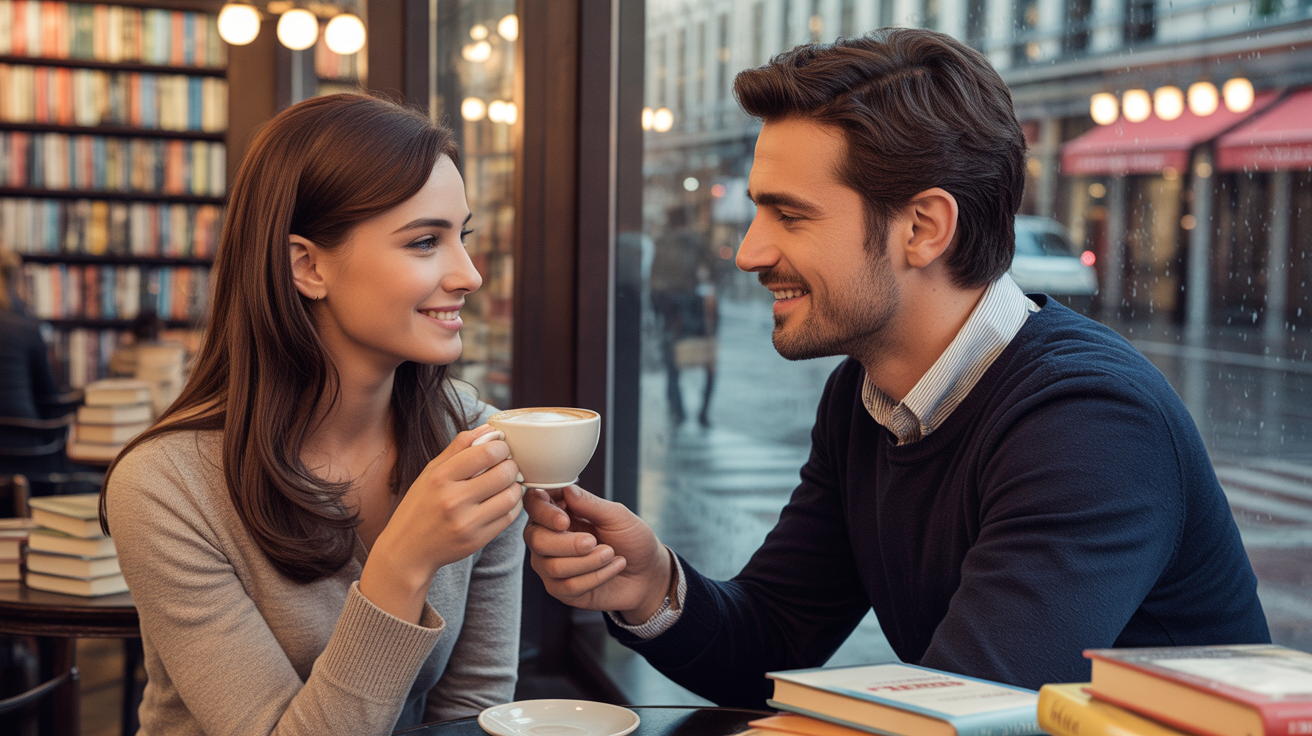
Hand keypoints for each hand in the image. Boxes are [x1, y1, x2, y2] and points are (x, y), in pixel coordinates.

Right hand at [361, 425, 522, 621]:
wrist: (407, 550)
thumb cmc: (420, 506)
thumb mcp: (431, 471)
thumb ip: (459, 447)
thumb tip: (490, 428)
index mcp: (440, 477)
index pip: (486, 452)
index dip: (502, 447)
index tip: (501, 448)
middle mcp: (453, 500)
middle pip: (504, 473)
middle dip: (511, 465)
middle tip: (507, 466)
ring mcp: (466, 523)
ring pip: (512, 496)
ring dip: (515, 486)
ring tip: (506, 483)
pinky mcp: (477, 540)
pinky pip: (509, 517)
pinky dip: (513, 505)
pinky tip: (503, 500)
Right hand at [524, 485, 672, 622]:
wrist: (647, 572)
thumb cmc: (631, 539)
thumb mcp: (617, 516)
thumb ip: (590, 504)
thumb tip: (567, 489)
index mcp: (558, 512)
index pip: (534, 505)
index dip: (544, 512)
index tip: (564, 521)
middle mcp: (547, 537)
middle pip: (535, 539)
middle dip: (567, 543)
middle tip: (594, 542)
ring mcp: (550, 565)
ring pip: (553, 566)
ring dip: (588, 561)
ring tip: (611, 554)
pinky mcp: (560, 589)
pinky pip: (568, 586)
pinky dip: (596, 576)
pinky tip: (613, 568)